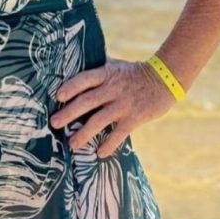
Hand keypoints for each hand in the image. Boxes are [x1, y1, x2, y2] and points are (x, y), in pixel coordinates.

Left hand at [49, 56, 177, 157]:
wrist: (165, 79)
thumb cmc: (135, 72)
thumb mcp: (116, 65)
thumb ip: (98, 69)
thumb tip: (76, 65)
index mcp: (106, 74)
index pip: (84, 79)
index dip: (70, 87)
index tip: (57, 97)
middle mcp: (112, 89)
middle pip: (86, 101)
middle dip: (69, 113)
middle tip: (54, 123)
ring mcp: (123, 104)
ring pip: (99, 120)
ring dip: (83, 134)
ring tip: (72, 144)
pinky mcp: (134, 118)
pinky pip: (118, 134)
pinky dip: (109, 144)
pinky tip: (99, 153)